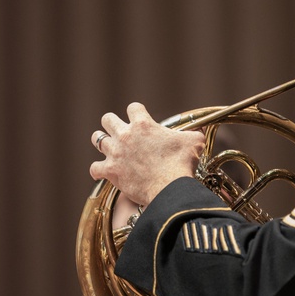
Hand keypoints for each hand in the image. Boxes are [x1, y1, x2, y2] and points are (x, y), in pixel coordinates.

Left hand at [90, 103, 204, 205]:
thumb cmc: (181, 164)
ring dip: (102, 142)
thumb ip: (194, 133)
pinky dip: (98, 170)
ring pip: (97, 139)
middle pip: (107, 119)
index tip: (140, 119)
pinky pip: (94, 168)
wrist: (170, 188)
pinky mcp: (111, 171)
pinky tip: (103, 171)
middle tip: (120, 132)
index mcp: (143, 124)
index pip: (133, 107)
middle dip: (112, 123)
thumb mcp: (193, 142)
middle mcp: (125, 135)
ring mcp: (115, 152)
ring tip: (108, 147)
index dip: (137, 112)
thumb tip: (200, 130)